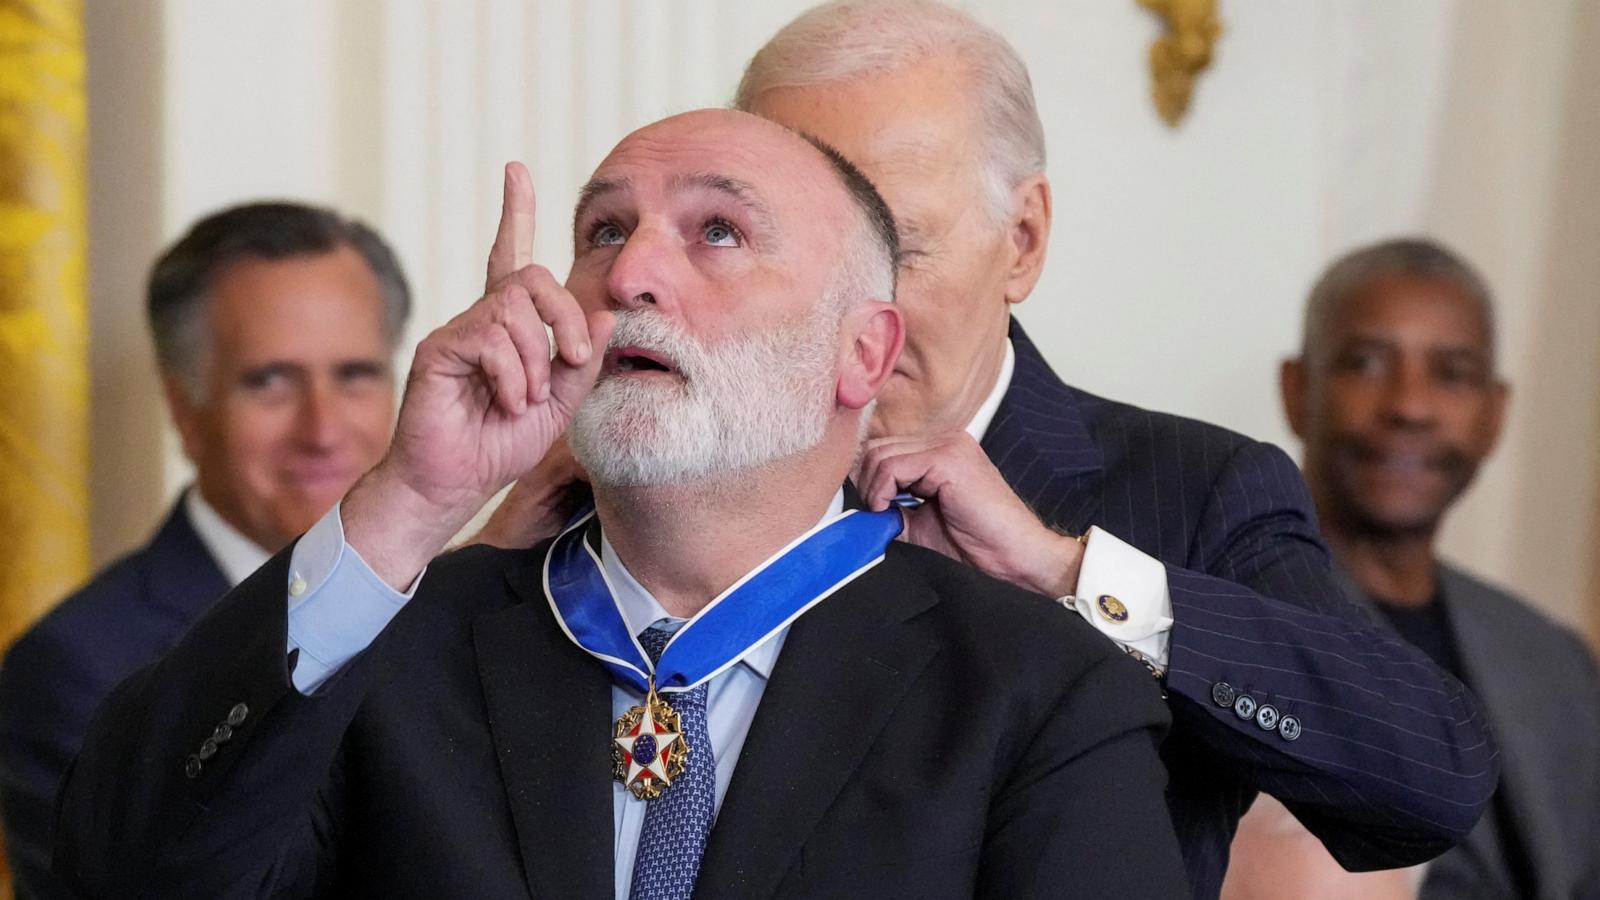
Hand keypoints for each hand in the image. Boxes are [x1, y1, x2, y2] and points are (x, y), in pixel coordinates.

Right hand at [344, 163, 613, 587]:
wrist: (454, 484)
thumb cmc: (501, 445)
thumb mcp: (561, 404)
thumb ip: (581, 361)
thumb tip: (601, 313)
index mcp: (511, 326)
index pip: (513, 256)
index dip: (515, 211)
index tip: (515, 169)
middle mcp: (482, 318)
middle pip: (532, 278)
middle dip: (565, 317)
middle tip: (573, 359)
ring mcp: (458, 329)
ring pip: (514, 310)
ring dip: (536, 362)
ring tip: (525, 400)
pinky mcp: (439, 348)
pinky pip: (490, 340)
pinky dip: (512, 377)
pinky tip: (506, 404)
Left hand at [856, 431, 1083, 597]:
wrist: (1013, 555)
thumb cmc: (974, 543)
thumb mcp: (919, 522)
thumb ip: (891, 507)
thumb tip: (856, 507)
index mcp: (940, 450)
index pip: (884, 449)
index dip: (868, 479)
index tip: (872, 507)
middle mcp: (945, 440)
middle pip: (877, 448)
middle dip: (868, 484)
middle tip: (880, 514)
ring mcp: (948, 445)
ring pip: (880, 455)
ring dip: (875, 489)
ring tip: (889, 514)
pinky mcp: (948, 458)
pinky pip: (893, 466)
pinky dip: (883, 490)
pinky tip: (893, 510)